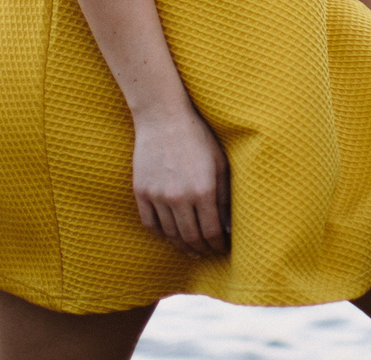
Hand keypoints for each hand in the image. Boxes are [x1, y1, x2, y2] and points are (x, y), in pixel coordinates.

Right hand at [130, 103, 230, 255]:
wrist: (164, 117)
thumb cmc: (198, 137)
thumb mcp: (220, 163)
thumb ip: (225, 195)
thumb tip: (229, 225)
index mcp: (203, 190)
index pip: (211, 232)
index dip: (218, 245)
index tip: (223, 248)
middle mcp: (180, 197)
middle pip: (191, 238)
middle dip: (202, 250)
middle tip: (209, 253)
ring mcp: (157, 196)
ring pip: (170, 235)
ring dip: (183, 246)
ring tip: (192, 249)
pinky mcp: (141, 192)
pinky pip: (150, 224)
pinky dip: (162, 234)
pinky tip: (171, 235)